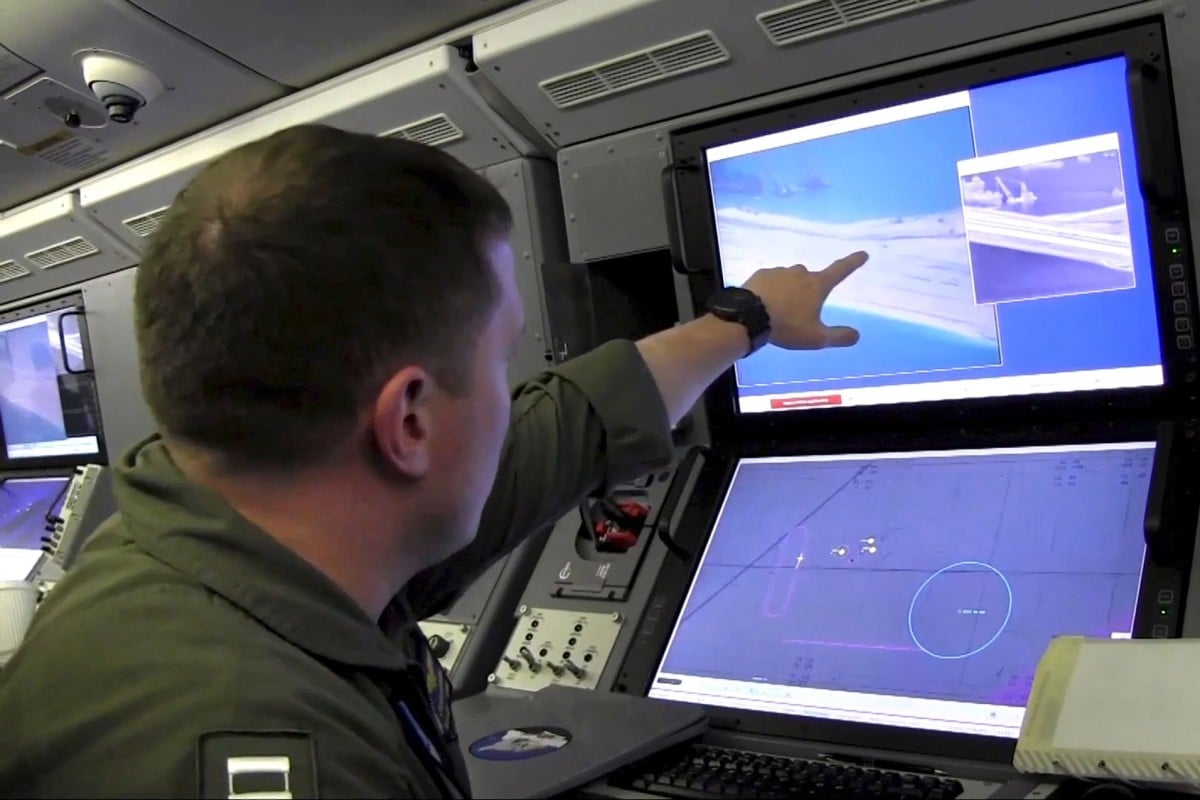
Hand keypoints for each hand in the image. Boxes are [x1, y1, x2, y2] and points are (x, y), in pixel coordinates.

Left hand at [744, 251, 868, 349]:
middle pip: (811, 278)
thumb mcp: (816, 338)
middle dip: (809, 290)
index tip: (863, 254)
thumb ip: (838, 336)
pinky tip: (764, 304)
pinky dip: (771, 290)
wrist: (748, 316)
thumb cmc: (786, 326)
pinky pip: (771, 281)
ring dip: (788, 290)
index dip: (853, 262)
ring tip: (779, 311)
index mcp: (817, 285)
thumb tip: (857, 335)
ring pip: (789, 279)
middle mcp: (800, 273)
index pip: (840, 270)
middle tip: (800, 310)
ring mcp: (779, 271)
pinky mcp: (761, 274)